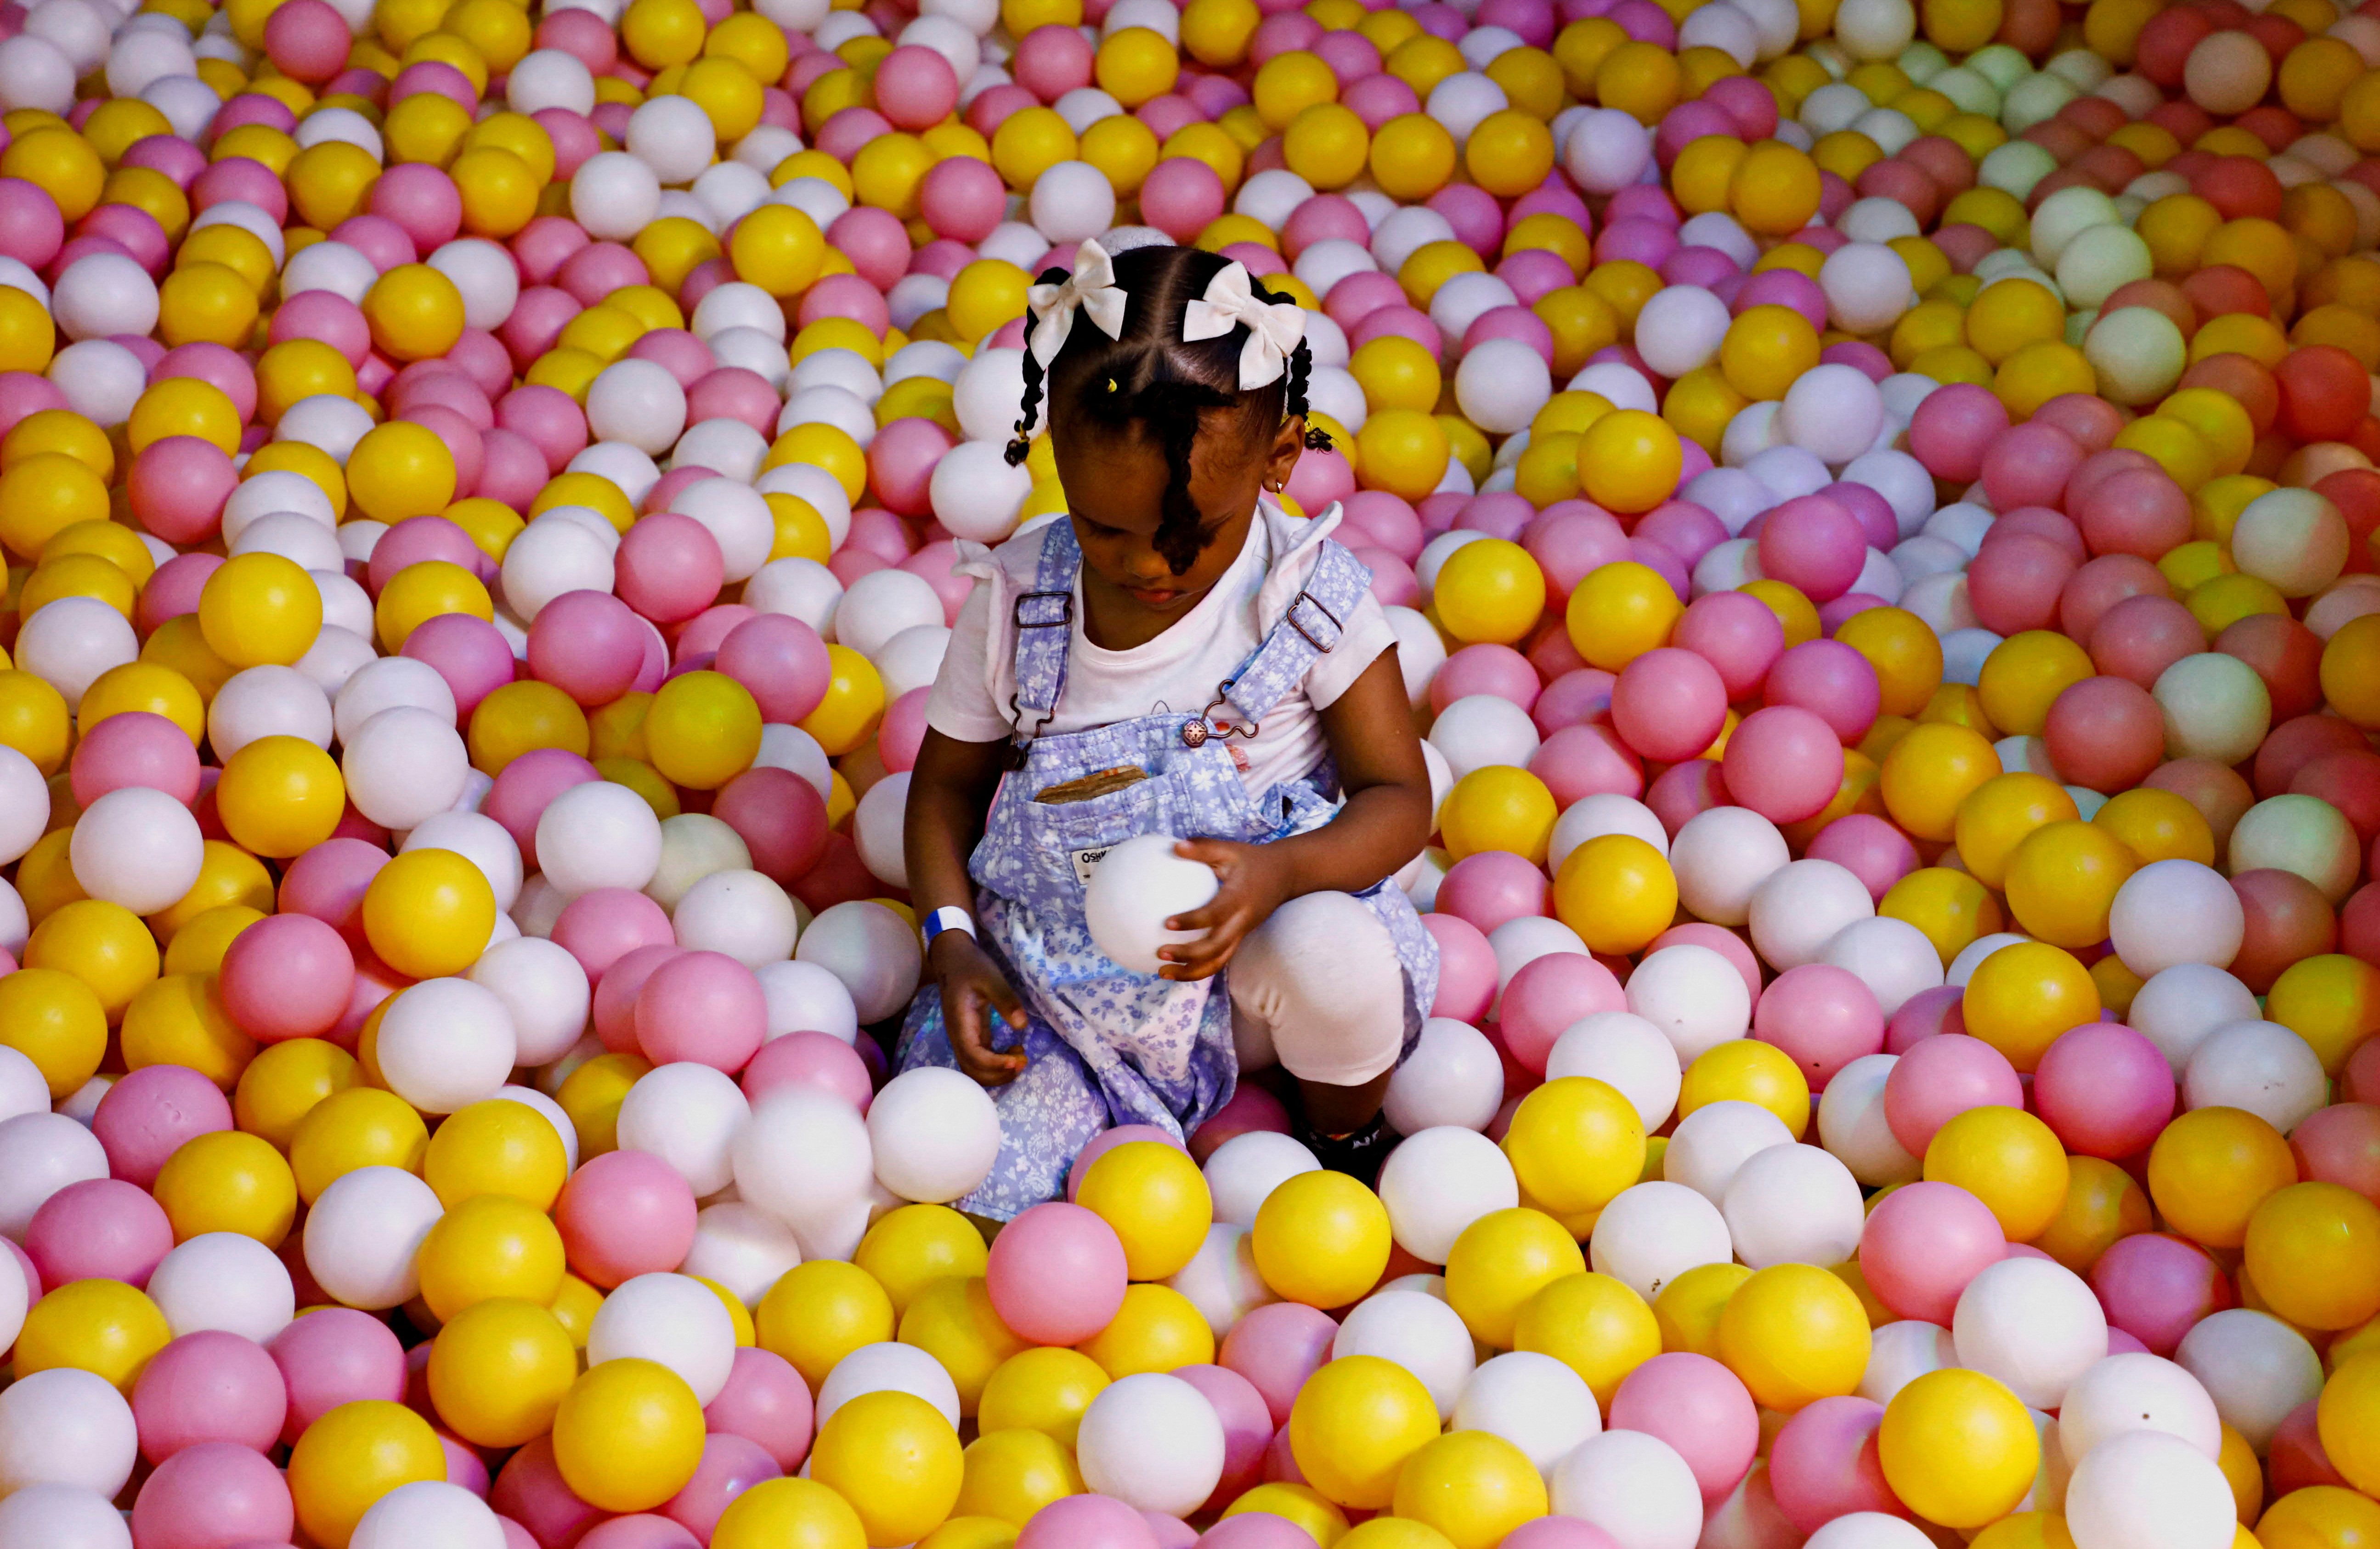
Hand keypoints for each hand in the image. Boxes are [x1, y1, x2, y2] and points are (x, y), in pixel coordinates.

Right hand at [931, 932, 1027, 1085]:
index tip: (1017, 1059)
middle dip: (998, 1073)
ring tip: (1020, 1058)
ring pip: (976, 1069)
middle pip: (973, 1071)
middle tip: (1023, 1060)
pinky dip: (997, 1064)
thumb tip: (1021, 1025)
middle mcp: (958, 1036)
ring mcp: (964, 1037)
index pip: (973, 1056)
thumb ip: (1005, 1000)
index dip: (995, 1064)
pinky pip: (981, 1060)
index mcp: (960, 1024)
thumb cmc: (970, 965)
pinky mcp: (972, 1035)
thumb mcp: (990, 977)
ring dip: (998, 1073)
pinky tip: (1013, 1051)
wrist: (952, 957)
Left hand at [1158, 838, 1291, 980]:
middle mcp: (1242, 921)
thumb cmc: (1251, 860)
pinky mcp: (1239, 940)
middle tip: (1160, 953)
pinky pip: (1219, 960)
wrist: (1284, 876)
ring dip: (1190, 971)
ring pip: (1217, 961)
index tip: (1167, 924)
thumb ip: (1203, 848)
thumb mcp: (1230, 850)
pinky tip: (1174, 968)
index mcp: (1239, 899)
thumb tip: (1173, 846)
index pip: (1215, 915)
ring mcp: (1241, 934)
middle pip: (1215, 948)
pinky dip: (1197, 969)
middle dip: (1187, 955)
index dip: (1192, 921)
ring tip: (1162, 972)